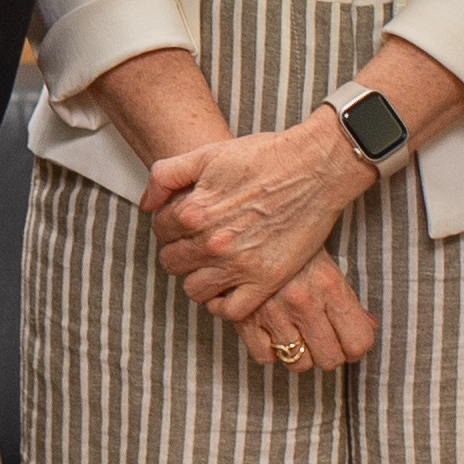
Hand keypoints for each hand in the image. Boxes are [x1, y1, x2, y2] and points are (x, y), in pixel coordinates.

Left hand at [145, 112, 369, 316]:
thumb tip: (147, 205)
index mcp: (194, 212)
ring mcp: (239, 265)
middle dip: (180, 250)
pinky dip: (223, 303)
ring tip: (210, 264)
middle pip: (172, 262)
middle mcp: (212, 243)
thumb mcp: (207, 154)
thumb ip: (166, 175)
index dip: (168, 224)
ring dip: (197, 277)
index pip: (159, 230)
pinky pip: (231, 310)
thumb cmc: (264, 156)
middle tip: (197, 242)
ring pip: (194, 289)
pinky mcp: (266, 280)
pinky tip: (227, 287)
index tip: (185, 221)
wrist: (316, 167)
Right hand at [236, 255, 377, 373]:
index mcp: (329, 285)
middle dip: (330, 353)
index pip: (357, 342)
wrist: (248, 228)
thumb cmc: (292, 246)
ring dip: (300, 354)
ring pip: (298, 363)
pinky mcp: (243, 318)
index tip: (349, 342)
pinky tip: (272, 333)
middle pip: (329, 359)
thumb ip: (350, 300)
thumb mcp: (327, 265)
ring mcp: (272, 312)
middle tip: (324, 340)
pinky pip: (265, 358)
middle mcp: (303, 301)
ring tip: (297, 336)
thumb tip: (370, 326)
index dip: (356, 347)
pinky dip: (269, 350)